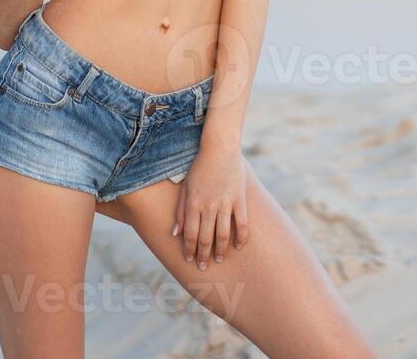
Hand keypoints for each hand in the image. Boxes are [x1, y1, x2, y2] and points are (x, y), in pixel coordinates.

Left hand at [173, 146, 248, 269]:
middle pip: (206, 238)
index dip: (189, 250)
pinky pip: (242, 223)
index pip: (190, 234)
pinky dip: (241, 238)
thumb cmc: (199, 167)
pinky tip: (238, 247)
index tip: (189, 260)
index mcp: (194, 204)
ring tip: (218, 260)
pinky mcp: (240, 199)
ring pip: (223, 235)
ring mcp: (226, 204)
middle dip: (203, 255)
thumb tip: (175, 233)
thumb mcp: (185, 187)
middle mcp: (209, 207)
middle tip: (203, 268)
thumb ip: (180, 211)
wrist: (220, 149)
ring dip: (220, 251)